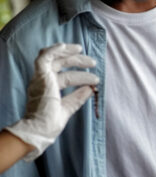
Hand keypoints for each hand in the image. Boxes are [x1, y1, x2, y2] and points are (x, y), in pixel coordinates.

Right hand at [6, 43, 98, 159]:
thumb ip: (78, 98)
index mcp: (48, 89)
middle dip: (78, 61)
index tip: (95, 79)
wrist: (40, 129)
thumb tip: (91, 89)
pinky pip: (44, 58)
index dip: (81, 76)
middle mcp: (43, 81)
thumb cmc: (49, 123)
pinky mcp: (40, 76)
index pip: (65, 77)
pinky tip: (66, 46)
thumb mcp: (68, 108)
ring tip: (81, 50)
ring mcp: (41, 78)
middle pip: (61, 65)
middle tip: (93, 62)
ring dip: (68, 53)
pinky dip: (54, 50)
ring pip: (53, 58)